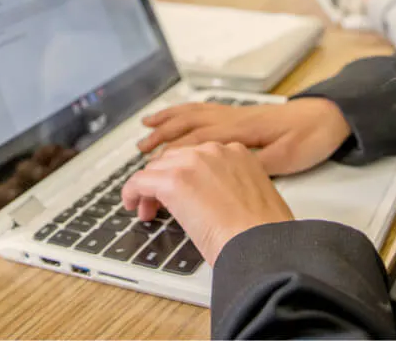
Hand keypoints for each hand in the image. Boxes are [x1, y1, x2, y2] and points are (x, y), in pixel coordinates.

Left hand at [122, 142, 292, 264]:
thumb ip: (234, 188)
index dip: (185, 174)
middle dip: (164, 180)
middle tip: (161, 206)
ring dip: (149, 188)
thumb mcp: (253, 197)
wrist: (261, 244)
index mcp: (237, 153)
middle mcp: (214, 151)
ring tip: (148, 210)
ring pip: (156, 168)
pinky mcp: (174, 181)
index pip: (198, 156)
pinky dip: (132, 192)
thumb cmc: (262, 232)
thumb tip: (217, 202)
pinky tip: (133, 205)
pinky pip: (140, 181)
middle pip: (174, 158)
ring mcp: (193, 163)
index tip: (183, 192)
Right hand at [137, 98, 350, 175]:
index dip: (165, 164)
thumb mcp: (285, 159)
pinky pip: (206, 111)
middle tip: (138, 155)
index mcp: (239, 130)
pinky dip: (186, 113)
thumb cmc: (311, 137)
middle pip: (186, 125)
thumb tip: (225, 173)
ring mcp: (236, 114)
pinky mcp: (242, 115)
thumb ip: (254, 163)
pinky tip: (180, 118)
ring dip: (167, 121)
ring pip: (193, 114)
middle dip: (159, 140)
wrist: (331, 115)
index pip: (191, 145)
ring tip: (146, 128)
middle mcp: (233, 118)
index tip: (147, 183)